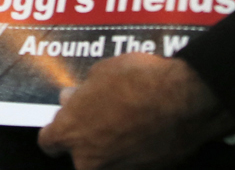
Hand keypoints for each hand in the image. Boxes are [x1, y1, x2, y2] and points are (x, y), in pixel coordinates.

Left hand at [38, 54, 233, 169]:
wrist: (185, 100)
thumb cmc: (139, 81)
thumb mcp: (99, 74)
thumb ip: (80, 94)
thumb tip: (72, 99)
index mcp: (70, 133)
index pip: (49, 142)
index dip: (58, 129)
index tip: (67, 122)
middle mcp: (90, 160)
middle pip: (79, 159)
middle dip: (87, 142)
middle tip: (100, 121)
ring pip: (107, 163)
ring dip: (112, 147)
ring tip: (127, 123)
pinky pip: (131, 163)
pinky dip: (134, 151)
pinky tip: (143, 132)